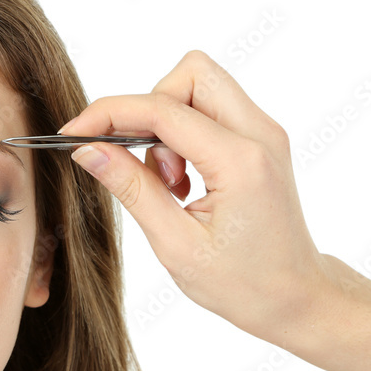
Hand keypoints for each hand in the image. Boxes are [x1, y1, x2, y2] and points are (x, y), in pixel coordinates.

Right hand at [63, 50, 332, 341]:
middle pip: (191, 73)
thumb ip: (132, 190)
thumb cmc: (242, 284)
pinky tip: (182, 182)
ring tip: (170, 185)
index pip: (162, 110)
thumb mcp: (176, 245)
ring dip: (166, 125)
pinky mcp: (259, 138)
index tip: (74, 134)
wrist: (296, 297)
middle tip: (145, 166)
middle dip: (149, 107)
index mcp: (241, 163)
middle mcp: (260, 134)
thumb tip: (89, 150)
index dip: (108, 115)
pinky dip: (182, 134)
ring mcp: (264, 132)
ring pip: (198, 86)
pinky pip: (208, 109)